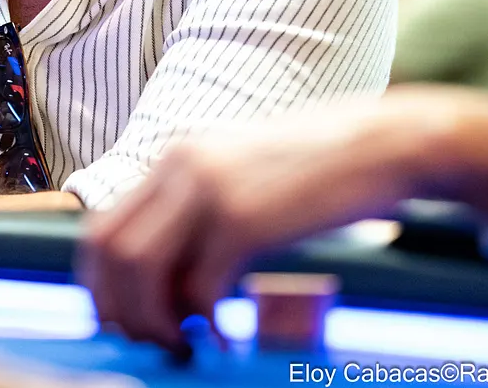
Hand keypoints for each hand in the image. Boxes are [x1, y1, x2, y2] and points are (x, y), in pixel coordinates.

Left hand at [76, 87, 487, 351]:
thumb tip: (177, 278)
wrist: (384, 143)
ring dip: (153, 321)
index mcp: (177, 156)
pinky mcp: (244, 220)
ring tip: (184, 345)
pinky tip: (227, 339)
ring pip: (140, 270)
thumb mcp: (245, 173)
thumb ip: (202, 210)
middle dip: (118, 310)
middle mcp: (180, 166)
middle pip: (109, 251)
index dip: (103, 286)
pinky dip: (205, 325)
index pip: (103, 226)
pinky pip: (199, 289)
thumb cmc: (323, 167)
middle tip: (149, 342)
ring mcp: (209, 190)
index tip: (124, 320)